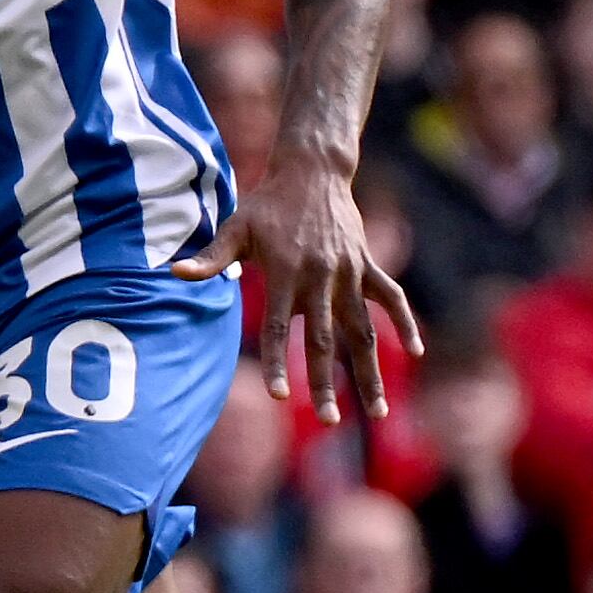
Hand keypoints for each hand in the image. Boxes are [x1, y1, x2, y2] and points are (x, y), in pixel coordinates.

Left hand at [173, 152, 423, 425]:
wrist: (312, 170)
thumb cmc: (267, 204)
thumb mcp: (236, 227)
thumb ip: (211, 258)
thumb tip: (175, 273)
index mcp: (284, 273)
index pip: (278, 328)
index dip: (278, 363)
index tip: (281, 397)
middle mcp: (320, 277)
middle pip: (324, 340)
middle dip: (326, 383)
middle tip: (330, 422)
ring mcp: (349, 273)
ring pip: (364, 330)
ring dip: (371, 371)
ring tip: (379, 411)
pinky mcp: (368, 265)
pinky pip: (392, 297)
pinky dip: (405, 322)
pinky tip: (417, 351)